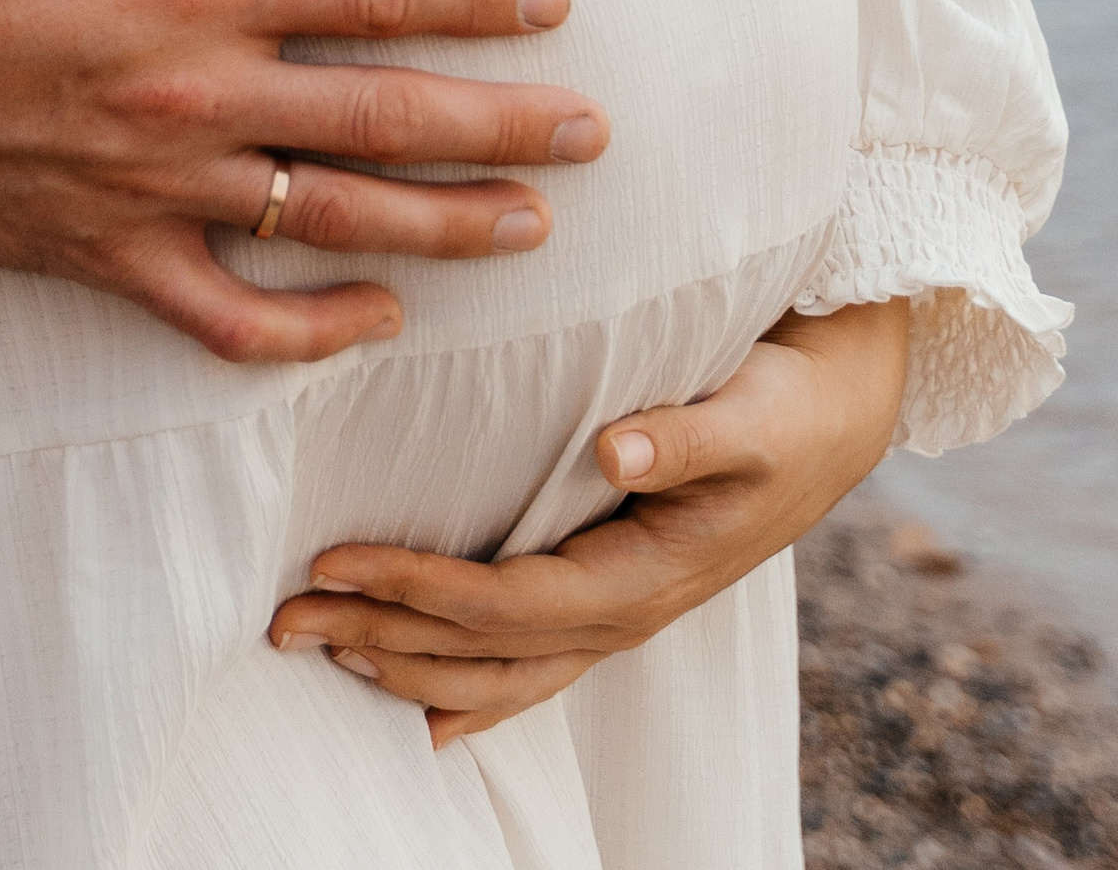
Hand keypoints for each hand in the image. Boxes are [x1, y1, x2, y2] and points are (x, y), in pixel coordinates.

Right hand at [0, 0, 611, 364]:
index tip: (558, 1)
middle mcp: (200, 93)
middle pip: (390, 116)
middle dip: (508, 126)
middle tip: (596, 135)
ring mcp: (159, 185)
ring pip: (336, 219)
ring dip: (448, 225)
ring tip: (532, 227)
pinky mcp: (108, 253)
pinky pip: (230, 315)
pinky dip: (311, 328)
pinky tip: (377, 318)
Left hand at [267, 297, 908, 742]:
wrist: (836, 422)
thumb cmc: (788, 407)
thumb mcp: (753, 413)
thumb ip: (687, 435)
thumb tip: (618, 450)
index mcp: (647, 574)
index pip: (508, 602)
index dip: (419, 591)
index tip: (336, 562)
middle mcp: (627, 612)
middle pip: (482, 652)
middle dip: (379, 639)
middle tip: (282, 618)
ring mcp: (619, 618)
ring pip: (497, 674)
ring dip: (404, 669)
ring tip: (319, 650)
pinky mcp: (611, 602)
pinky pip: (528, 671)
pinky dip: (465, 695)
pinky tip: (415, 710)